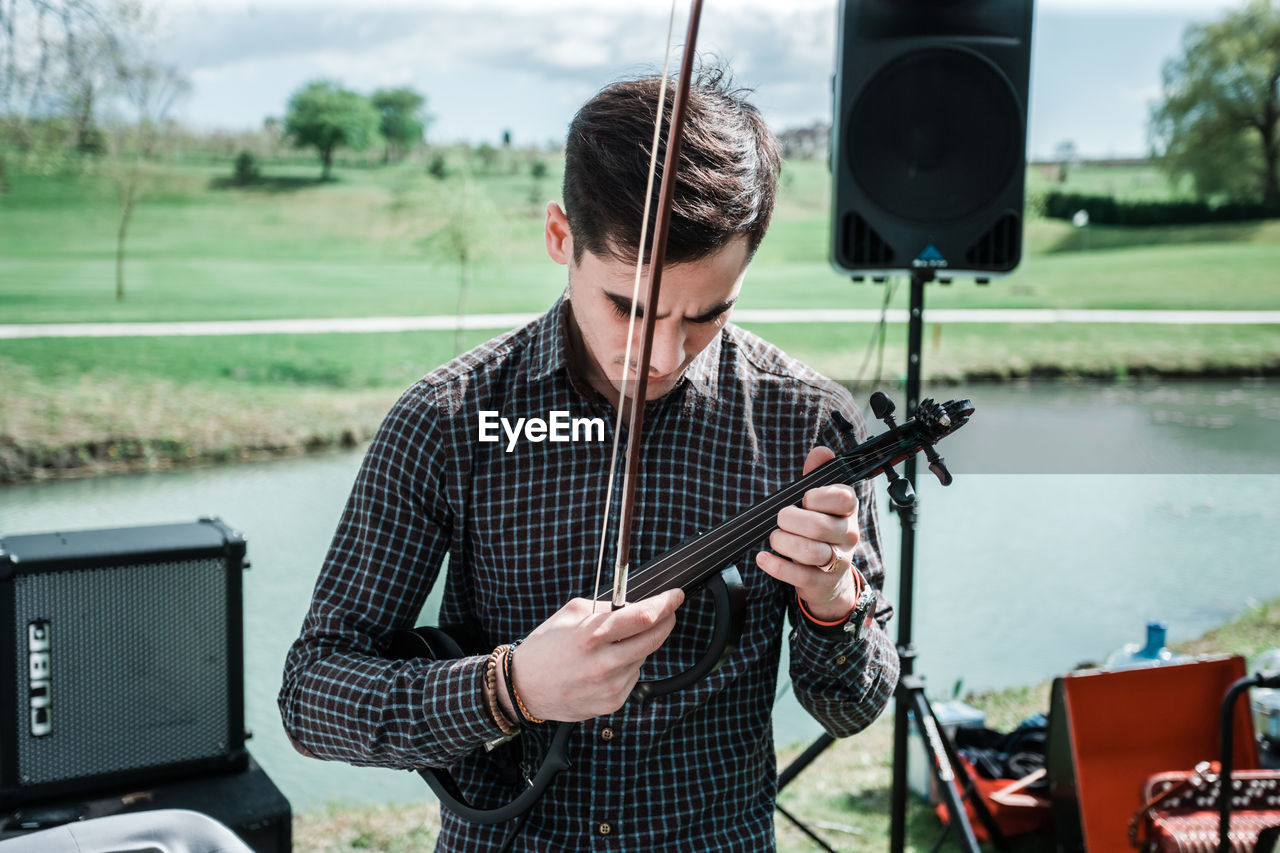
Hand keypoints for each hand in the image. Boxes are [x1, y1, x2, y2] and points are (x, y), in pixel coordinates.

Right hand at [497, 588, 684, 722]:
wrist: (524, 687)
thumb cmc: (546, 646)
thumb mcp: (571, 612)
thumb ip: (606, 608)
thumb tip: (635, 608)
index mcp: (593, 635)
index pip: (643, 617)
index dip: (666, 604)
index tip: (677, 596)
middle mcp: (604, 663)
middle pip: (654, 639)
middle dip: (665, 622)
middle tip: (666, 613)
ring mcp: (610, 686)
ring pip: (643, 657)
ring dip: (638, 646)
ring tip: (612, 646)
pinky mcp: (612, 703)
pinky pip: (633, 677)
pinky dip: (626, 667)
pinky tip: (604, 666)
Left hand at [756, 446, 861, 621]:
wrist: (830, 579)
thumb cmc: (821, 531)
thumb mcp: (821, 502)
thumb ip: (817, 474)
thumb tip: (821, 451)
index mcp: (849, 510)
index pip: (842, 497)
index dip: (817, 496)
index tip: (804, 500)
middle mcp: (848, 535)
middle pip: (818, 526)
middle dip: (789, 520)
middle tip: (780, 520)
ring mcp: (838, 561)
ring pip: (810, 551)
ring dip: (782, 542)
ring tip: (776, 538)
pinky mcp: (822, 582)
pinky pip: (797, 574)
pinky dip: (774, 565)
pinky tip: (763, 558)